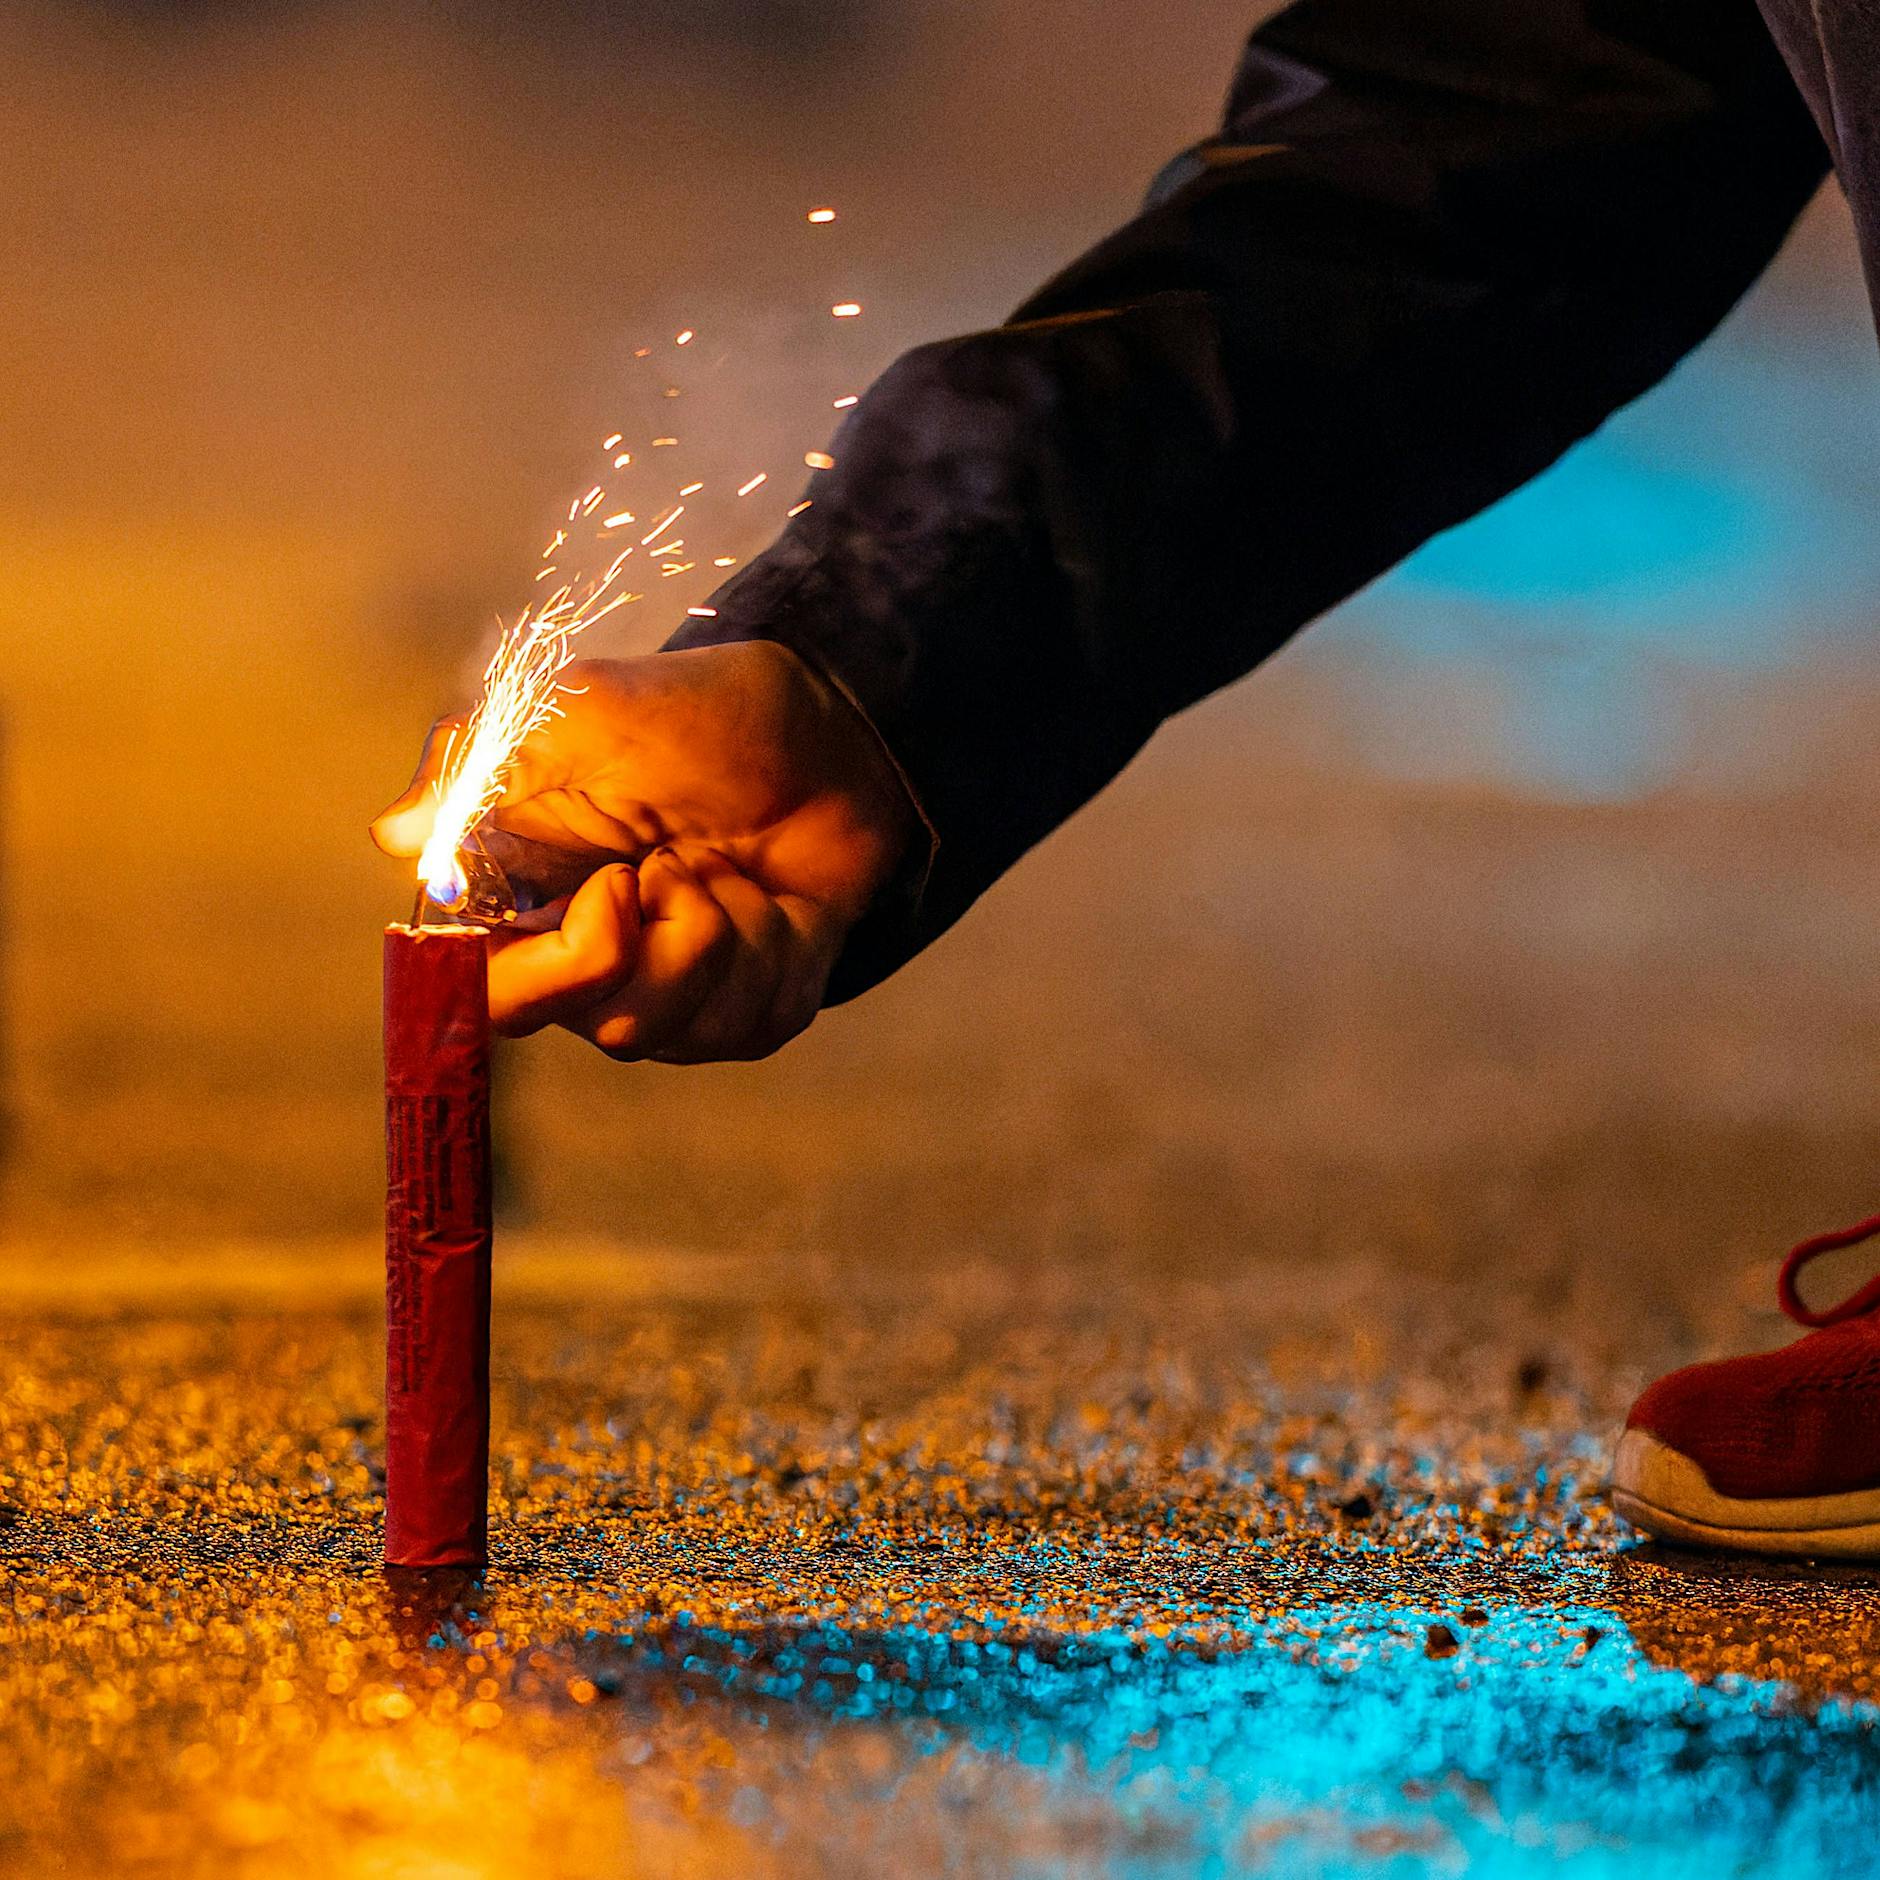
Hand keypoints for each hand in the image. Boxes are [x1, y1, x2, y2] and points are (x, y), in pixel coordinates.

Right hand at [372, 641, 915, 1061]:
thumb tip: (397, 834)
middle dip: (633, 939)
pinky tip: (770, 895)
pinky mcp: (743, 1014)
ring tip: (718, 864)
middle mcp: (583, 966)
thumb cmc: (696, 718)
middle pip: (582, 1022)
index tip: (606, 889)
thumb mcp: (585, 711)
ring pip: (663, 1027)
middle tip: (664, 861)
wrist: (829, 734)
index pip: (472, 994)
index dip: (531, 969)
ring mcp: (668, 997)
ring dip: (709, 926)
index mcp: (520, 901)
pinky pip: (745, 1020)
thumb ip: (485, 762)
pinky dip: (769, 943)